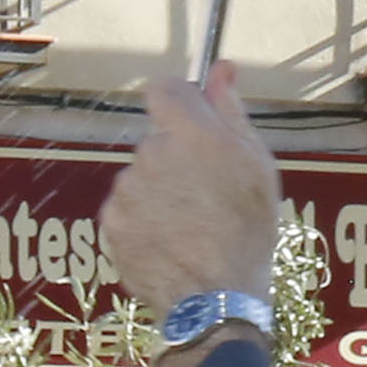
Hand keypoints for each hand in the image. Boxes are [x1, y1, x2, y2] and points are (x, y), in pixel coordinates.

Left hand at [102, 60, 279, 318]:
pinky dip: (143, 221)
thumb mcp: (256, 163)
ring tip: (190, 224)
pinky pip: (126, 210)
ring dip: (158, 191)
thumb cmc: (248, 229)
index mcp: (190, 131)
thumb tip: (221, 68)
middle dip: (176, 156)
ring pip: (140, 177)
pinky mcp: (110, 223)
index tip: (190, 120)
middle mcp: (151, 153)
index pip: (163, 89)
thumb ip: (230, 110)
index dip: (177, 102)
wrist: (216, 297)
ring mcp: (126, 190)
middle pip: (156, 140)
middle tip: (205, 192)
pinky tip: (170, 241)